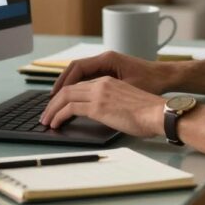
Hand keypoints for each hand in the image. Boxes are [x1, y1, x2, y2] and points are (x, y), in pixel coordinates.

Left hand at [40, 76, 165, 136]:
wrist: (158, 112)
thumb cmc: (149, 112)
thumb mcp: (127, 102)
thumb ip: (112, 104)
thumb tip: (105, 116)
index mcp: (109, 81)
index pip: (80, 85)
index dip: (66, 95)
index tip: (58, 106)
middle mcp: (102, 83)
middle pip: (69, 89)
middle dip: (54, 102)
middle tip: (46, 114)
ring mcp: (99, 93)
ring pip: (65, 97)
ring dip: (52, 109)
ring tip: (46, 121)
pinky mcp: (98, 106)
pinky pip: (70, 108)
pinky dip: (59, 115)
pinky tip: (55, 123)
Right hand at [50, 51, 171, 96]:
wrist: (166, 77)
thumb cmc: (152, 82)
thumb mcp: (128, 88)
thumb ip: (106, 94)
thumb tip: (84, 102)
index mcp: (107, 60)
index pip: (77, 68)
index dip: (63, 83)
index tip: (54, 96)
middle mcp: (105, 60)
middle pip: (75, 70)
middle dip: (61, 86)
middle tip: (50, 102)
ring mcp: (107, 66)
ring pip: (80, 75)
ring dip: (68, 87)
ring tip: (56, 102)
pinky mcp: (110, 73)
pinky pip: (88, 79)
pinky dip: (78, 88)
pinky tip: (73, 99)